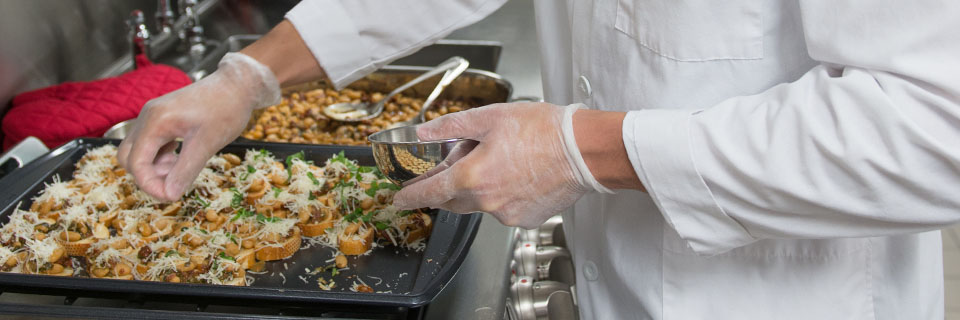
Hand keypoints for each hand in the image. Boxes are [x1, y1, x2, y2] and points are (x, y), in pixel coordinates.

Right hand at [117, 53, 279, 200]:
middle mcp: (148, 117)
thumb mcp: (207, 143)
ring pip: (138, 151)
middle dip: (148, 176)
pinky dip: (160, 157)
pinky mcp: (162, 119)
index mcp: (156, 121)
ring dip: (154, 167)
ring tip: (182, 168)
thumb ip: (186, 170)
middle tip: (176, 181)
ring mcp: (153, 116)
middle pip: (128, 157)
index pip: (136, 162)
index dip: (149, 184)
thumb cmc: (226, 110)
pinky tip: (181, 158)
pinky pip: (150, 144)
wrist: (237, 85)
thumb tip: (169, 195)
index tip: (170, 197)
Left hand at [392, 103, 609, 227]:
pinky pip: (503, 209)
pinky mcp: (526, 219)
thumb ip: (451, 127)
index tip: (399, 200)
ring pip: (479, 204)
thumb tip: (425, 132)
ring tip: (498, 161)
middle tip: (455, 166)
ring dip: (478, 188)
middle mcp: (487, 201)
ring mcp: (507, 214)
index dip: (410, 197)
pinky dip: (502, 194)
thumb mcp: (490, 118)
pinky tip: (516, 174)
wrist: (583, 151)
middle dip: (447, 186)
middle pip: (453, 200)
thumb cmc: (544, 131)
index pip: (430, 193)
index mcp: (473, 177)